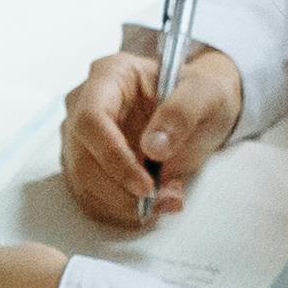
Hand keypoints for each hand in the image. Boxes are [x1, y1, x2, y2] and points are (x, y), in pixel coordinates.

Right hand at [59, 41, 248, 225]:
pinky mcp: (86, 165)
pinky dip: (121, 210)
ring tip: (168, 198)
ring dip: (124, 205)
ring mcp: (81, 138)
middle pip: (82, 158)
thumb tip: (154, 148)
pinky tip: (154, 202)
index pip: (91, 119)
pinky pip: (91, 197)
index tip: (146, 185)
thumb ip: (181, 114)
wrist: (200, 110)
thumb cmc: (199, 94)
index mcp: (109, 76)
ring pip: (83, 183)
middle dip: (121, 191)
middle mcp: (84, 105)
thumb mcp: (206, 94)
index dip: (113, 157)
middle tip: (164, 201)